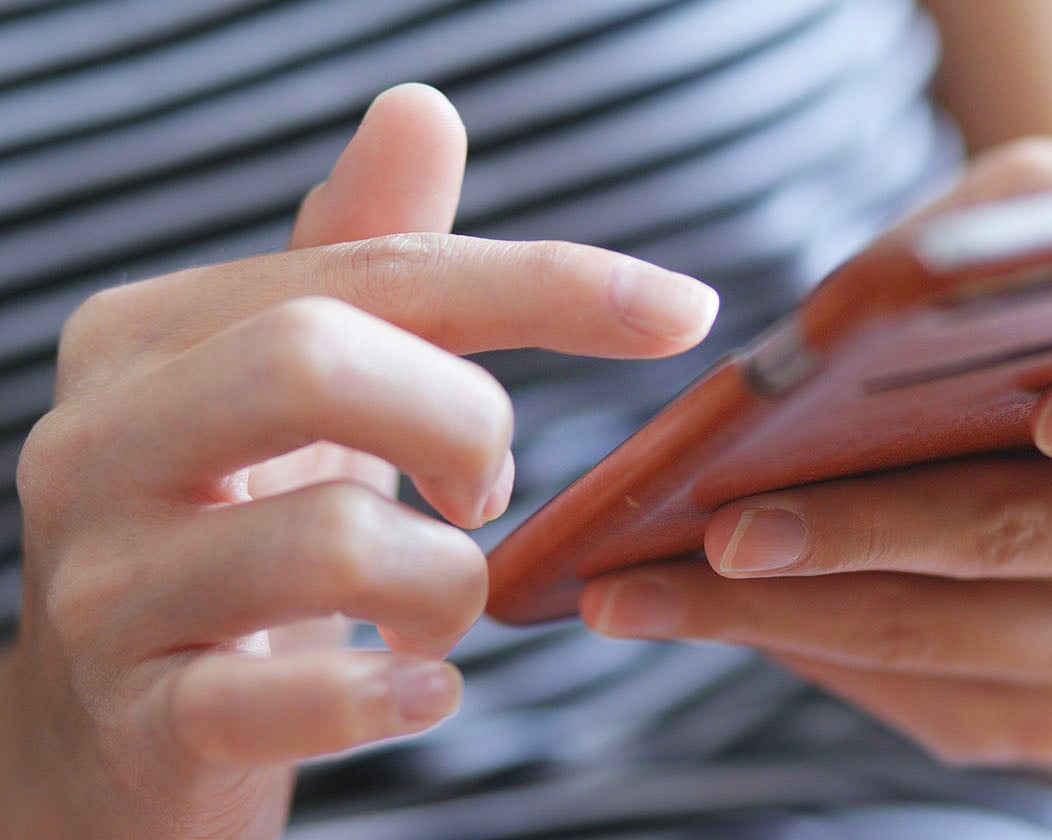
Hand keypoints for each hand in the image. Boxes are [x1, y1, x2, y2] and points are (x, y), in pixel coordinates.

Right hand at [0, 85, 717, 837]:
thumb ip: (362, 261)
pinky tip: (426, 692)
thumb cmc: (237, 537)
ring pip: (331, 540)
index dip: (546, 284)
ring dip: (448, 582)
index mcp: (150, 337)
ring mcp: (104, 586)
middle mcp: (98, 442)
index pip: (373, 274)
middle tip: (487, 493)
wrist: (121, 734)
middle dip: (464, 425)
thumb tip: (419, 109)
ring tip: (441, 606)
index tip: (684, 310)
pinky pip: (291, 700)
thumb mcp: (299, 396)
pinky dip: (393, 695)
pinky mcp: (141, 717)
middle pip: (318, 360)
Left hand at [580, 140, 1051, 768]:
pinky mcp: (1047, 719)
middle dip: (861, 533)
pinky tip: (701, 615)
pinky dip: (797, 655)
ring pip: (941, 641)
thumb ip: (1024, 213)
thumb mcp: (1030, 221)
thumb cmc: (1017, 315)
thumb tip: (940, 270)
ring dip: (782, 616)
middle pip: (1019, 542)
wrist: (1024, 430)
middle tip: (728, 528)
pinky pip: (916, 702)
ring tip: (647, 586)